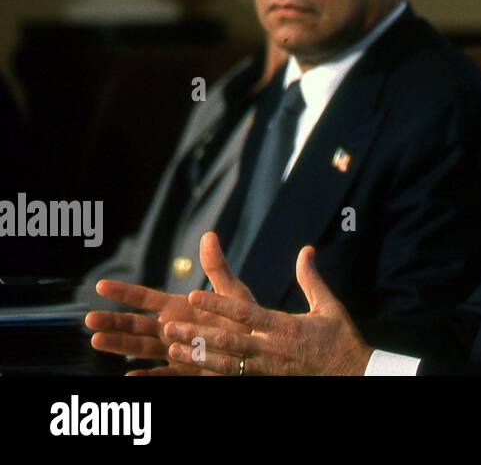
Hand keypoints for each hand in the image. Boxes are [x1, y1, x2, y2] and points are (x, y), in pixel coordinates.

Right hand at [85, 231, 253, 374]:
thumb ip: (217, 267)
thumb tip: (209, 235)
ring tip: (97, 340)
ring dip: (120, 344)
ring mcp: (176, 351)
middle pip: (136, 325)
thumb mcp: (232, 292)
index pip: (145, 299)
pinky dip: (147, 376)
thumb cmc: (245, 318)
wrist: (260, 348)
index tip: (100, 285)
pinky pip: (164, 375)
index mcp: (179, 308)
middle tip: (88, 318)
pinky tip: (130, 374)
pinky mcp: (187, 371)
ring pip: (142, 348)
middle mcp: (172, 330)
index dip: (124, 292)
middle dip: (113, 321)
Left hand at [164, 242, 372, 375]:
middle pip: (227, 341)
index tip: (195, 295)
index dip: (218, 305)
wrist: (353, 375)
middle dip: (197, 333)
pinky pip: (233, 378)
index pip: (245, 314)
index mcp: (285, 327)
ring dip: (197, 355)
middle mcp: (272, 349)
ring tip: (172, 348)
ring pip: (224, 363)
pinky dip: (210, 373)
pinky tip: (193, 368)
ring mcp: (267, 369)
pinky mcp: (265, 381)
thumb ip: (311, 279)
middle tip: (169, 326)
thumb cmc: (340, 340)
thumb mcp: (328, 306)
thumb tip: (306, 250)